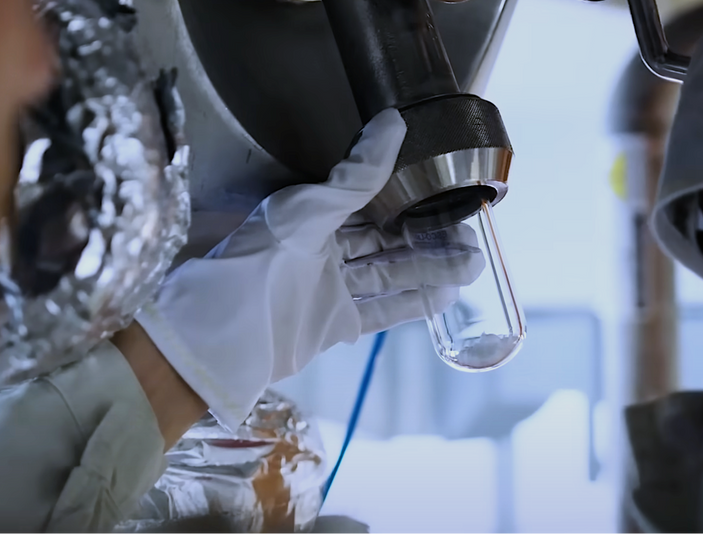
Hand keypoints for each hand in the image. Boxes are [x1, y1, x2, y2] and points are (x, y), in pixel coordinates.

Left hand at [136, 109, 483, 430]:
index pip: (372, 204)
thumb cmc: (267, 251)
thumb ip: (359, 171)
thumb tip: (394, 120)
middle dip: (430, 241)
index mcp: (315, 216)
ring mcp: (330, 289)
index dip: (410, 202)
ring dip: (429, 271)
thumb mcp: (314, 203)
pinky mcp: (334, 325)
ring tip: (471, 266)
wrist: (230, 324)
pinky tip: (445, 298)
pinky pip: (380, 310)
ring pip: (389, 275)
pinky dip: (411, 303)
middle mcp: (324, 250)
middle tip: (472, 241)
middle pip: (387, 242)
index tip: (446, 199)